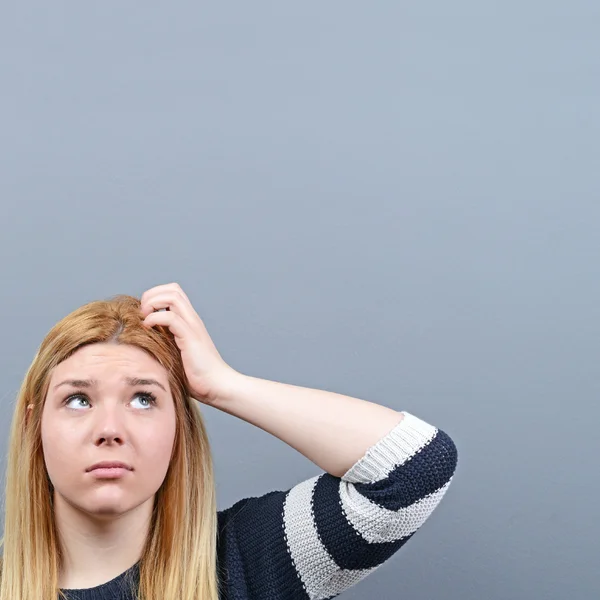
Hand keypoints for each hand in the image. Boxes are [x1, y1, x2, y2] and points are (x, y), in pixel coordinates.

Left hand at [139, 282, 238, 403]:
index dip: (155, 296)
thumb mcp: (177, 354)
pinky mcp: (190, 337)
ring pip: (172, 296)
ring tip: (145, 318)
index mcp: (189, 321)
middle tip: (142, 313)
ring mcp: (193, 327)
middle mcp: (192, 319)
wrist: (217, 386)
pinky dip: (154, 318)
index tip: (144, 313)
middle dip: (152, 295)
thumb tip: (144, 341)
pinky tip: (148, 329)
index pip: (173, 293)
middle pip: (173, 289)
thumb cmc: (197, 376)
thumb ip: (166, 343)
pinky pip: (170, 317)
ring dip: (153, 303)